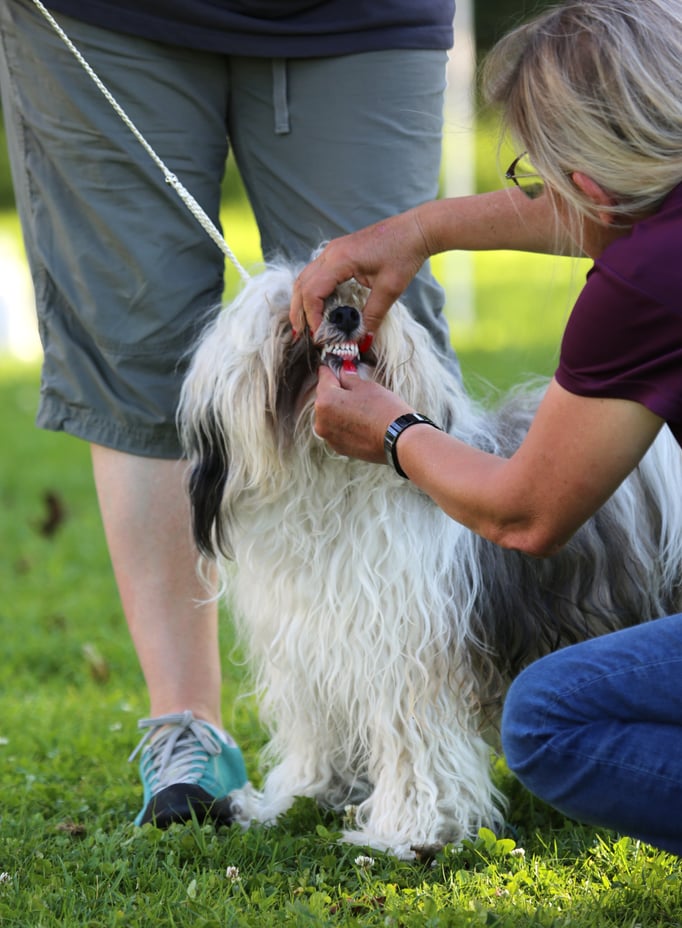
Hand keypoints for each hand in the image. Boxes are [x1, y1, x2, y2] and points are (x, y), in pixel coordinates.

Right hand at [290, 208, 430, 335]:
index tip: (320, 334)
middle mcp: (330, 253)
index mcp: (339, 260)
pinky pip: (316, 273)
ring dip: (302, 300)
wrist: (415, 230)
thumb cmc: (404, 254)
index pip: (312, 292)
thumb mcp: (389, 290)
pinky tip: (318, 305)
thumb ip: (373, 316)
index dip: (312, 316)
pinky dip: (312, 291)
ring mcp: (333, 250)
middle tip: (301, 334)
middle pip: (302, 284)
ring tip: (305, 323)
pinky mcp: (339, 251)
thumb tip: (363, 339)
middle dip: (299, 311)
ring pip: (305, 277)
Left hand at [314, 366, 412, 462]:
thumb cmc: (384, 410)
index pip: (324, 376)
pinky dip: (345, 424)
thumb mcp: (366, 386)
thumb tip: (342, 371)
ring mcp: (329, 436)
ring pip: (330, 415)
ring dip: (340, 409)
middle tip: (356, 388)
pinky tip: (362, 422)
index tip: (340, 367)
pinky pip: (337, 430)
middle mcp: (320, 421)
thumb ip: (349, 377)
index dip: (333, 369)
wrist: (399, 440)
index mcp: (325, 401)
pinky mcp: (339, 448)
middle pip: (325, 397)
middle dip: (337, 391)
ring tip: (362, 408)